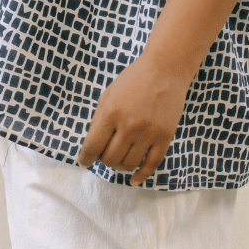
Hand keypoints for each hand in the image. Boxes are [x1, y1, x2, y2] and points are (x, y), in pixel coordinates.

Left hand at [77, 51, 190, 185]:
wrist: (165, 69)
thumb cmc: (133, 79)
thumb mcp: (109, 94)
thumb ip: (99, 120)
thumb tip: (92, 147)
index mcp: (111, 112)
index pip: (92, 146)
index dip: (85, 158)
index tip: (84, 161)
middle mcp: (129, 125)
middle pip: (109, 159)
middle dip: (103, 159)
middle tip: (106, 152)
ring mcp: (148, 133)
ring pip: (128, 165)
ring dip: (120, 164)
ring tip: (120, 155)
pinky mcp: (164, 138)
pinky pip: (151, 166)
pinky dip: (140, 175)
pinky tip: (134, 178)